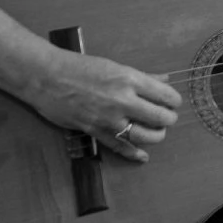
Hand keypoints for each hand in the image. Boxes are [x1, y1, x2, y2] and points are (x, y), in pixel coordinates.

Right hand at [29, 50, 181, 163]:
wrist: (48, 77)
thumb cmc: (80, 67)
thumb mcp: (115, 66)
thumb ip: (142, 76)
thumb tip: (164, 80)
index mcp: (130, 79)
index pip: (166, 95)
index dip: (174, 101)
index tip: (172, 103)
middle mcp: (123, 100)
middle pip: (160, 117)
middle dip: (168, 119)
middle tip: (166, 118)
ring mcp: (109, 118)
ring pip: (144, 136)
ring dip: (156, 136)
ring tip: (157, 132)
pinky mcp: (95, 131)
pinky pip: (120, 146)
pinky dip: (134, 153)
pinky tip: (142, 156)